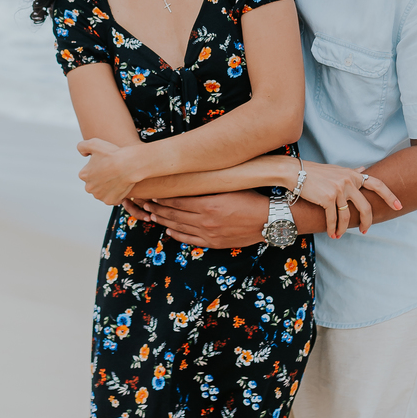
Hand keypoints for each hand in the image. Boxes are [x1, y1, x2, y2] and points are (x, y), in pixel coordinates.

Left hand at [77, 136, 145, 204]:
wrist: (129, 164)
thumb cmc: (113, 154)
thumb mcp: (94, 143)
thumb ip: (82, 146)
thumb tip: (83, 154)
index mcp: (83, 175)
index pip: (88, 172)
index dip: (98, 167)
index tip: (105, 164)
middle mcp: (89, 187)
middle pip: (94, 183)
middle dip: (101, 179)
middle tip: (111, 171)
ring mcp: (100, 196)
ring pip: (102, 191)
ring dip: (107, 187)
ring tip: (116, 178)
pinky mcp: (110, 201)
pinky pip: (112, 198)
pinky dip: (116, 194)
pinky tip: (120, 185)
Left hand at [121, 191, 270, 249]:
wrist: (270, 219)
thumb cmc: (251, 197)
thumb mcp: (229, 186)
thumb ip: (209, 183)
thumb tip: (192, 175)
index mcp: (209, 204)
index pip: (177, 200)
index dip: (163, 197)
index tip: (153, 192)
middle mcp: (206, 220)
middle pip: (174, 214)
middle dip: (158, 208)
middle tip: (146, 203)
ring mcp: (209, 233)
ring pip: (179, 227)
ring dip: (164, 220)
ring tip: (153, 215)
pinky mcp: (214, 243)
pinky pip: (189, 240)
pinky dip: (177, 234)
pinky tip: (169, 230)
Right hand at [300, 161, 401, 238]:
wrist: (295, 172)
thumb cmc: (315, 172)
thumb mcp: (336, 170)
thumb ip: (351, 172)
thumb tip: (364, 169)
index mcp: (353, 175)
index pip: (377, 184)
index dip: (389, 195)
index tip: (398, 206)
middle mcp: (348, 181)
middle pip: (365, 206)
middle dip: (366, 222)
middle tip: (364, 230)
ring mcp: (339, 190)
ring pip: (348, 216)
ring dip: (344, 228)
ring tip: (340, 234)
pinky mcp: (327, 198)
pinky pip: (334, 219)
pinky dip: (333, 228)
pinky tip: (332, 233)